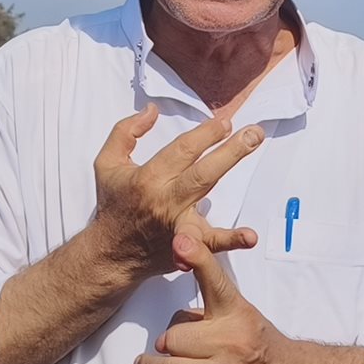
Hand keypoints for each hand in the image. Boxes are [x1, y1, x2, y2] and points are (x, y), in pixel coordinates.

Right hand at [91, 104, 263, 279]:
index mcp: (147, 178)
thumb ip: (126, 132)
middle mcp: (164, 199)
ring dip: (234, 186)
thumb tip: (152, 110)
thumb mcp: (107, 164)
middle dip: (231, 150)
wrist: (111, 253)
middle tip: (253, 133)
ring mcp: (178, 223)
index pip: (182, 150)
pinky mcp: (188, 245)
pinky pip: (211, 243)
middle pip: (202, 171)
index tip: (225, 122)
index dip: (206, 133)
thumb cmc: (114, 205)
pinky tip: (250, 236)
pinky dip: (232, 239)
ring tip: (256, 170)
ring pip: (208, 198)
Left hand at [133, 233, 308, 363]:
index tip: (181, 239)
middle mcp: (230, 339)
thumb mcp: (240, 311)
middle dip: (166, 344)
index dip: (198, 257)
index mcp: (235, 311)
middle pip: (174, 337)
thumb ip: (208, 308)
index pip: (215, 280)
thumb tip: (172, 319)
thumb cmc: (259, 343)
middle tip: (166, 347)